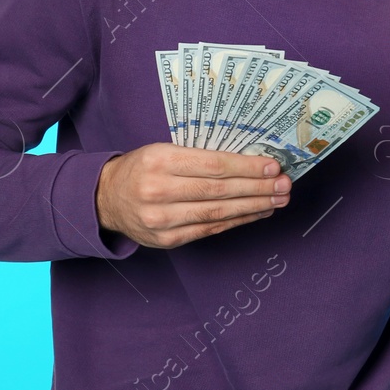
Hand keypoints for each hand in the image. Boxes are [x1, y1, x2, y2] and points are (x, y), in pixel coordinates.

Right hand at [96, 143, 289, 248]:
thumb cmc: (142, 168)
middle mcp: (158, 191)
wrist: (105, 199)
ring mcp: (162, 220)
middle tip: (284, 185)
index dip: (247, 168)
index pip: (213, 165)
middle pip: (219, 191)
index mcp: (159, 161)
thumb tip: (249, 160)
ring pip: (217, 213)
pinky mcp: (167, 240)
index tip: (272, 166)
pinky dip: (237, 221)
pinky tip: (257, 212)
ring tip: (277, 200)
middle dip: (257, 188)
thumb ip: (200, 155)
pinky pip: (210, 229)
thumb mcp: (163, 150)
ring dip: (253, 206)